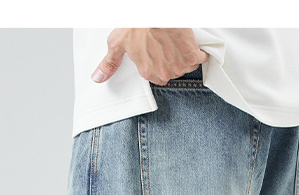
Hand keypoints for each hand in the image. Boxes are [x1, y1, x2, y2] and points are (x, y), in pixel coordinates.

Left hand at [92, 28, 209, 85]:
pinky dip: (198, 52)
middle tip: (167, 45)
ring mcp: (180, 65)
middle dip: (171, 61)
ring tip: (177, 42)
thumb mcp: (118, 42)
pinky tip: (191, 44)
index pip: (156, 76)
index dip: (157, 63)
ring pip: (186, 66)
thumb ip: (110, 63)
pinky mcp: (193, 56)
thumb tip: (98, 78)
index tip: (157, 52)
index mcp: (148, 72)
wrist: (156, 12)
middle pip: (172, 72)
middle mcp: (164, 72)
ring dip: (184, 57)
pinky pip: (200, 58)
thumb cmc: (137, 23)